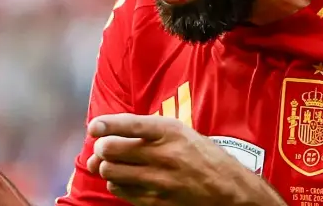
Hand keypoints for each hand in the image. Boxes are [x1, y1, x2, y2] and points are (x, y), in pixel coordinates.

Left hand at [85, 114, 285, 205]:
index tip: (94, 127)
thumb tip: (108, 136)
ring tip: (113, 164)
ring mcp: (159, 180)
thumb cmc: (203, 156)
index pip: (129, 124)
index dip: (105, 124)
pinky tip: (126, 179)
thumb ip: (148, 131)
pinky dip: (117, 183)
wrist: (228, 190)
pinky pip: (121, 190)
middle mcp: (164, 155)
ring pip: (111, 171)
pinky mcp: (156, 201)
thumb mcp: (182, 133)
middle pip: (111, 149)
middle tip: (104, 148)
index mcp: (171, 132)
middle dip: (102, 148)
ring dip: (106, 166)